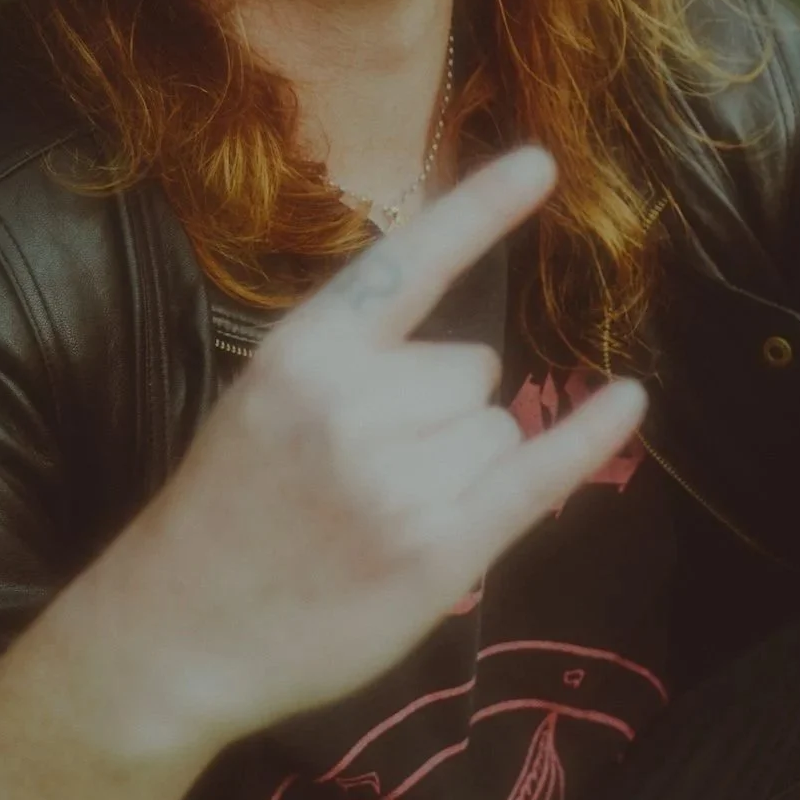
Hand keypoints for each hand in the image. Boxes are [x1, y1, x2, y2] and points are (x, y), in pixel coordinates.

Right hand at [106, 144, 647, 749]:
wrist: (170, 637)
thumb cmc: (228, 512)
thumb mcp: (264, 400)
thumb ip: (354, 358)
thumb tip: (469, 352)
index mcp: (305, 351)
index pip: (410, 263)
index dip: (479, 209)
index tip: (542, 162)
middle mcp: (353, 404)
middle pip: (473, 368)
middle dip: (439, 415)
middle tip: (360, 477)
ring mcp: (396, 479)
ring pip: (499, 428)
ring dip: (463, 470)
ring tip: (377, 518)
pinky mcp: (436, 549)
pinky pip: (538, 472)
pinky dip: (589, 437)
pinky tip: (629, 401)